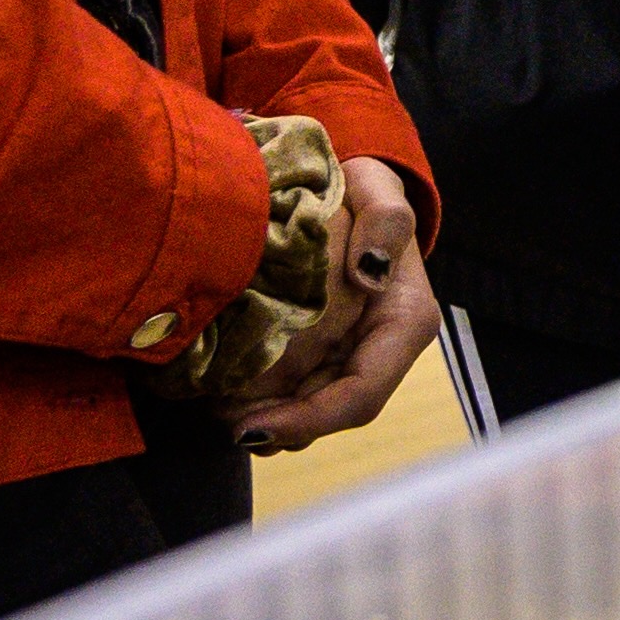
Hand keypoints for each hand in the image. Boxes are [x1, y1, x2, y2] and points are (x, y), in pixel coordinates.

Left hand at [226, 151, 434, 452]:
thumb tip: (370, 273)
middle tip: (216, 419)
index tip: (252, 428)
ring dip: (264, 420)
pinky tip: (223, 393)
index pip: (362, 394)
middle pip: (331, 411)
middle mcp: (382, 349)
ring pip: (310, 411)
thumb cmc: (362, 193)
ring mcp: (353, 356)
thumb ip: (387, 221)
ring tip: (214, 411)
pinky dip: (260, 402)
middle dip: (276, 426)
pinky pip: (295, 394)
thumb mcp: (379, 190)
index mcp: (405, 322)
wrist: (347, 194)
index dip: (309, 420)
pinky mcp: (326, 355)